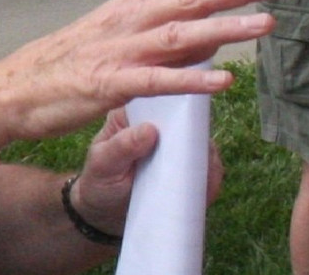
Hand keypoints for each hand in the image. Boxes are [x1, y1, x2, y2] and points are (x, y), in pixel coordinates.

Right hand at [0, 0, 288, 144]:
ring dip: (226, 27)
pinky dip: (191, 81)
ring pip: (181, 35)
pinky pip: (156, 82)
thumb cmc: (67, 65)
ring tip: (268, 23)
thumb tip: (208, 33)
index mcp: (134, 8)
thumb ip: (162, 36)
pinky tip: (224, 82)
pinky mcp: (108, 85)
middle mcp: (129, 21)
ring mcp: (119, 52)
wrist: (13, 91)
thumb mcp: (116, 39)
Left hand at [70, 109, 224, 236]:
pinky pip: (207, 169)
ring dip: (206, 158)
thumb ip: (122, 146)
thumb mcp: (102, 163)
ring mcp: (176, 147)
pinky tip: (205, 189)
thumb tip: (150, 130)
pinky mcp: (188, 170)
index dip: (178, 98)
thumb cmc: (98, 180)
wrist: (103, 212)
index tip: (188, 111)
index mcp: (133, 113)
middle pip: (188, 117)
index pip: (159, 95)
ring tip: (199, 176)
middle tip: (195, 151)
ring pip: (202, 144)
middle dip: (197, 132)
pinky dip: (210, 179)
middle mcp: (159, 125)